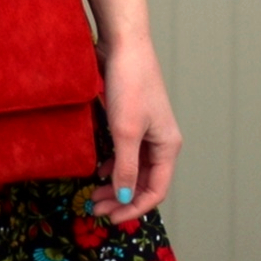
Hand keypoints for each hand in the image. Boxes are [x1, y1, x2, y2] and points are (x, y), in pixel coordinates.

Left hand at [90, 35, 182, 222]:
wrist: (123, 44)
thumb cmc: (130, 84)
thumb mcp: (125, 130)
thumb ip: (125, 166)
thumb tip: (124, 196)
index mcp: (167, 146)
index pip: (155, 190)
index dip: (134, 208)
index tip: (111, 217)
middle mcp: (160, 140)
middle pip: (143, 181)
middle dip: (121, 197)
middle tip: (96, 207)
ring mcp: (146, 128)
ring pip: (133, 166)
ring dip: (115, 182)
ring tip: (93, 193)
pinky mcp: (132, 117)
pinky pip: (125, 150)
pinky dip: (113, 163)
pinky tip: (99, 168)